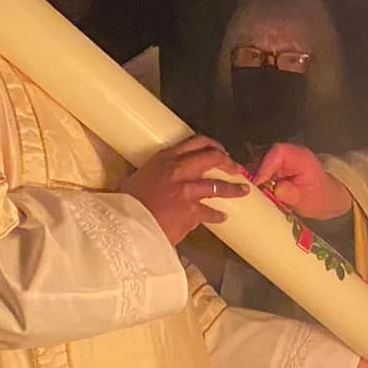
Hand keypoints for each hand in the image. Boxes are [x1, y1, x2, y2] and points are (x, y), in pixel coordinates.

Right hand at [120, 135, 246, 244]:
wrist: (125, 225)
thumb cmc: (126, 203)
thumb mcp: (136, 178)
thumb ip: (152, 174)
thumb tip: (153, 177)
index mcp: (164, 158)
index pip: (196, 142)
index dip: (213, 145)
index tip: (220, 150)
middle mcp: (178, 170)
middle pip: (212, 157)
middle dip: (228, 162)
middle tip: (235, 169)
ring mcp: (186, 190)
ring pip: (217, 186)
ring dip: (232, 189)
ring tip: (242, 191)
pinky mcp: (191, 211)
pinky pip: (210, 212)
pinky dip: (217, 215)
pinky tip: (222, 217)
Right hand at [252, 142, 353, 220]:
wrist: (325, 197)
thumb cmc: (319, 197)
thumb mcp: (307, 200)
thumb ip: (292, 194)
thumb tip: (276, 189)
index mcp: (300, 157)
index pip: (277, 152)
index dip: (264, 166)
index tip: (258, 183)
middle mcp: (288, 153)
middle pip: (263, 154)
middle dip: (254, 172)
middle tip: (251, 190)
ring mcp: (279, 159)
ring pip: (257, 161)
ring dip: (253, 176)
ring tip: (253, 192)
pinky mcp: (272, 166)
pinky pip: (258, 168)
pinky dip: (255, 179)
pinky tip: (256, 192)